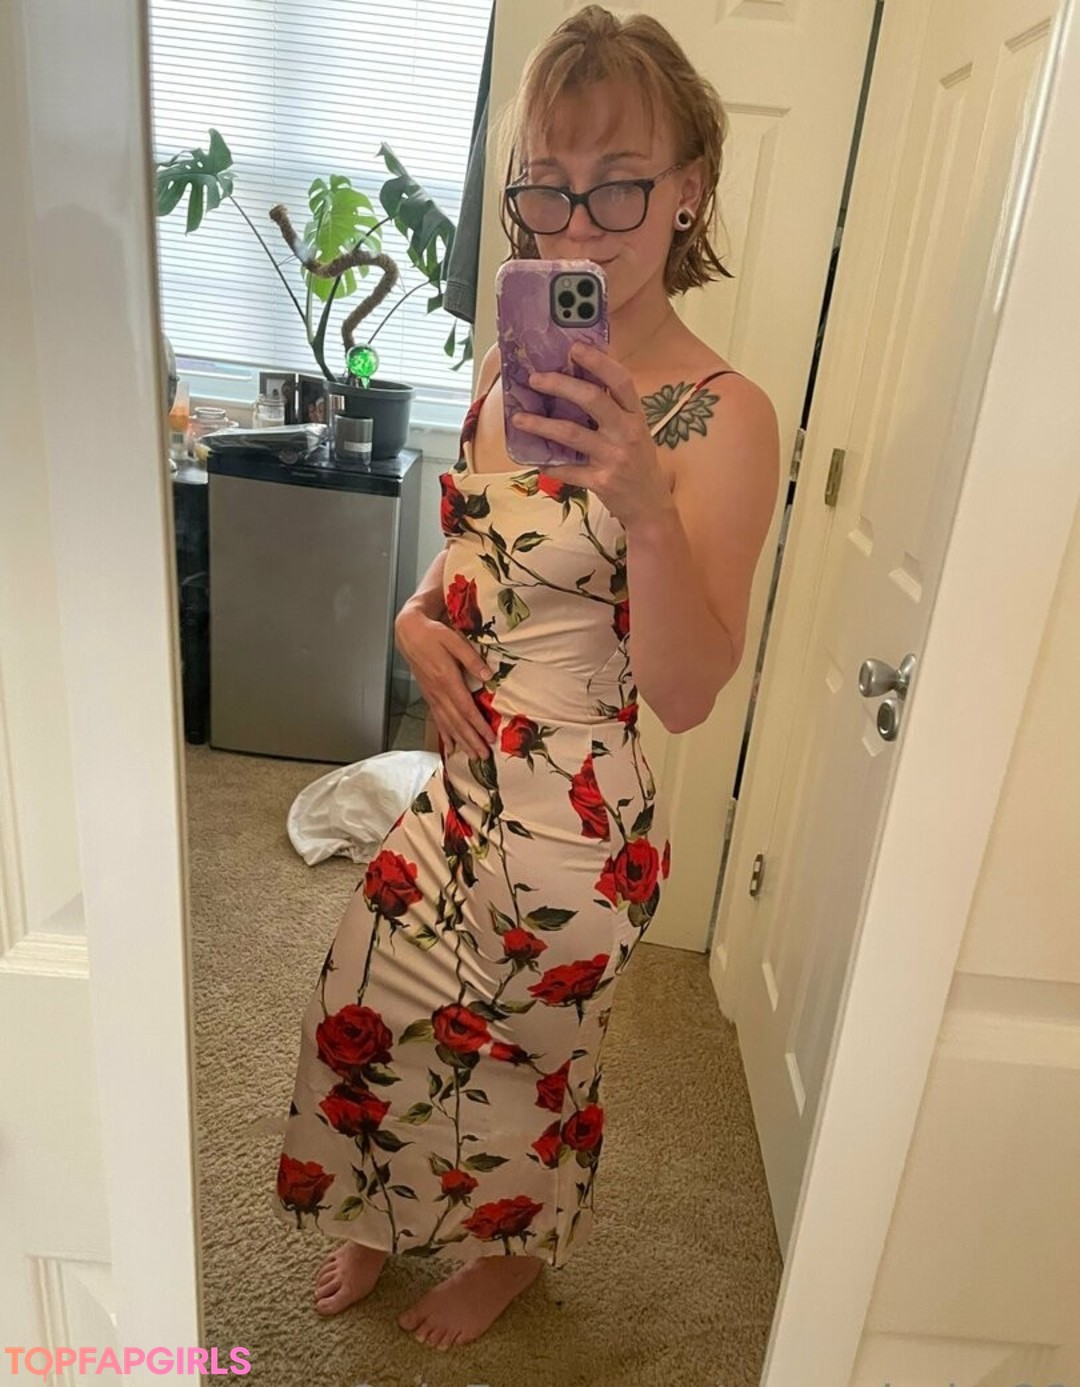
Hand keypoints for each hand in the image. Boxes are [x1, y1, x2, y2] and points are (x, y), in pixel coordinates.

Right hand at [394, 606, 497, 758]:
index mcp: (446, 679)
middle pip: (457, 721)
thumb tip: (488, 676)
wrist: (410, 634)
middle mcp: (438, 692)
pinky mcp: (429, 696)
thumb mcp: (454, 640)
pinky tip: (451, 747)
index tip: (489, 737)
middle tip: (484, 755)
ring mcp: (432, 696)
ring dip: (461, 741)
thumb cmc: (433, 634)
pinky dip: (445, 734)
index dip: (478, 724)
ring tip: (472, 756)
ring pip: (447, 724)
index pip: (465, 708)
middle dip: (471, 740)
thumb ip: (471, 658)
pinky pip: (437, 719)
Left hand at [510, 340, 674, 529]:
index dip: (598, 361)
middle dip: (560, 385)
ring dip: (541, 425)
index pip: (620, 381)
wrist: (651, 506)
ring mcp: (614, 458)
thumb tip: (583, 377)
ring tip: (519, 418)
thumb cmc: (638, 464)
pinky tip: (533, 458)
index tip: (574, 348)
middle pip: (593, 400)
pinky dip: (548, 464)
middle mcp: (627, 433)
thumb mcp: (634, 431)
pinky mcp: (602, 482)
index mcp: (635, 416)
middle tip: (535, 379)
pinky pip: (567, 470)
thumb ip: (614, 408)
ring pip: (572, 434)